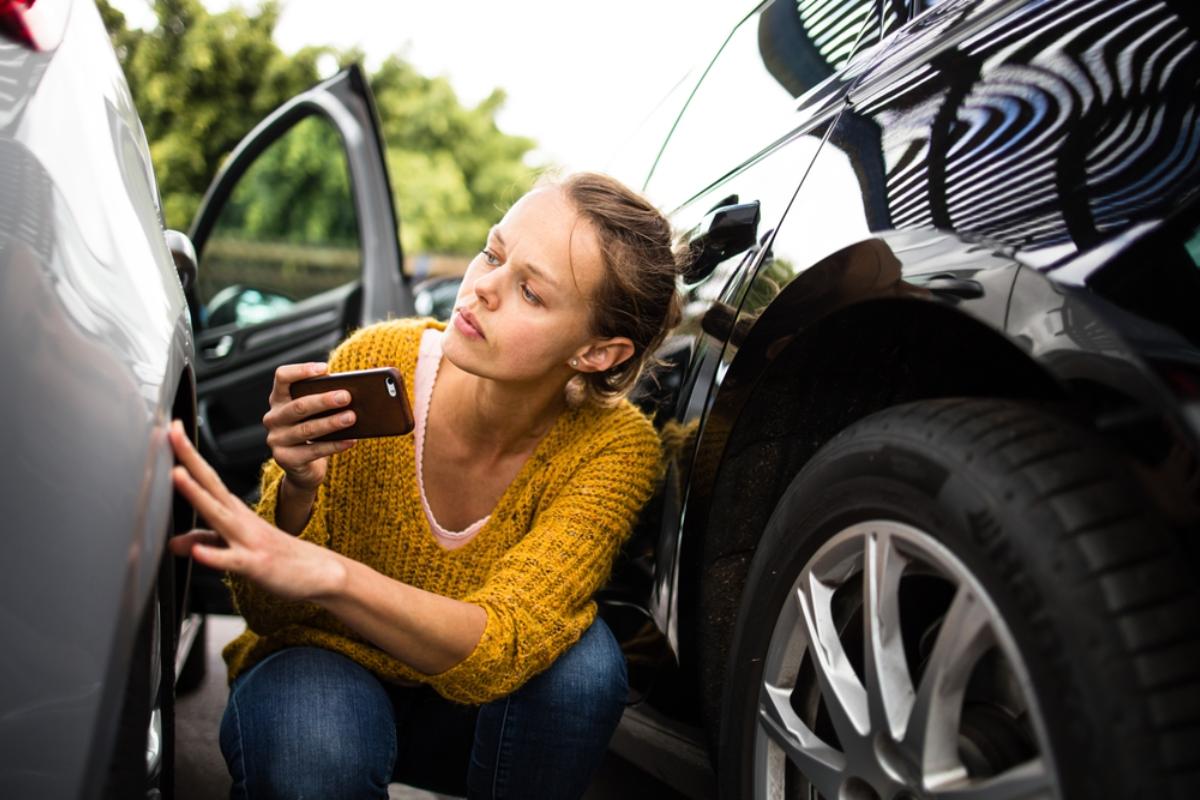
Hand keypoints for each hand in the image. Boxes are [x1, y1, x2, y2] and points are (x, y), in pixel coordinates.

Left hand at [168, 421, 341, 601]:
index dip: (188, 455)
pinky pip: (232, 560)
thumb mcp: (236, 548)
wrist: (319, 572)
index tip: (173, 428)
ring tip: (177, 474)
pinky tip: (197, 552)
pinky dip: (214, 555)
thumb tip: (174, 543)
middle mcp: (240, 519)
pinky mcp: (256, 564)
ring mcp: (248, 540)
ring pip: (219, 515)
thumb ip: (206, 543)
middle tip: (172, 432)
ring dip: (197, 494)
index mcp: (235, 511)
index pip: (207, 478)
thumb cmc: (278, 557)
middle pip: (211, 485)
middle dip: (190, 458)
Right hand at [263, 362, 357, 491]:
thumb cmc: (313, 430)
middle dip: (324, 400)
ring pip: (307, 429)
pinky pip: (313, 451)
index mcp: (279, 399)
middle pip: (298, 406)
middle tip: (346, 396)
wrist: (303, 467)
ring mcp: (277, 439)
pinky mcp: (285, 459)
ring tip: (351, 417)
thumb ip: (325, 399)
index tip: (325, 369)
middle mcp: (273, 418)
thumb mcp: (315, 412)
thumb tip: (353, 391)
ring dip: (331, 423)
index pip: (282, 377)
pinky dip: (334, 445)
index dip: (301, 371)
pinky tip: (350, 440)